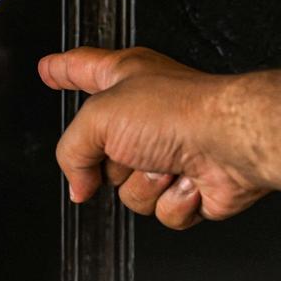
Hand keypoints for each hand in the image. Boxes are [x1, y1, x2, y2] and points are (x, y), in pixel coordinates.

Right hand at [37, 47, 270, 228]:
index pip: (81, 70)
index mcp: (124, 78)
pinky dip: (172, 201)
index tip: (48, 70)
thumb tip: (78, 184)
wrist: (232, 143)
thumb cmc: (179, 112)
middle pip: (99, 151)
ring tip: (168, 162)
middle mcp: (145, 113)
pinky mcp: (188, 185)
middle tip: (129, 147)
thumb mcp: (98, 119)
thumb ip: (72, 152)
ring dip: (145, 183)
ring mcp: (167, 151)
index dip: (62, 71)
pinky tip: (188, 180)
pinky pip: (160, 211)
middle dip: (110, 161)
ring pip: (128, 190)